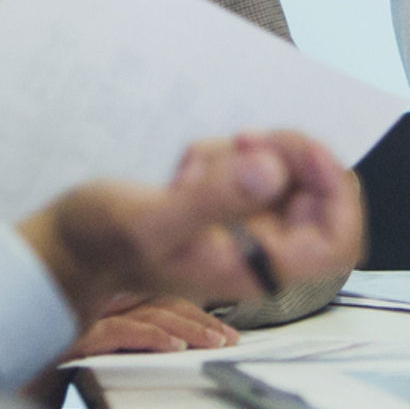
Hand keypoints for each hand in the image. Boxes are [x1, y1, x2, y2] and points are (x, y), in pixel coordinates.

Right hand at [19, 130, 364, 326]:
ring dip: (247, 154)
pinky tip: (188, 168)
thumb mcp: (155, 220)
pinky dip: (227, 155)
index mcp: (256, 269)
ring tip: (195, 165)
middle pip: (317, 195)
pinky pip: (254, 167)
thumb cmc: (104, 245)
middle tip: (246, 139)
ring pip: (285, 174)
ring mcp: (248, 228)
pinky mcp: (231, 206)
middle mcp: (260, 251)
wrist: (72, 244)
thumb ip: (213, 200)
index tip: (306, 152)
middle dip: (284, 158)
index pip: (337, 239)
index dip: (336, 191)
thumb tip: (270, 173)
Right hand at [62, 296, 238, 358]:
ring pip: (147, 313)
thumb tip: (171, 352)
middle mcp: (96, 303)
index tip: (223, 332)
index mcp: (105, 303)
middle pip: (160, 301)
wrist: (2, 385)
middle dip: (199, 321)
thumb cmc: (46, 375)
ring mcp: (84, 316)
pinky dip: (150, 339)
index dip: (194, 313)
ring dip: (186, 330)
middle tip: (228, 340)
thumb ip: (128, 347)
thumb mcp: (100, 359)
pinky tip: (174, 349)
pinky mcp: (73, 337)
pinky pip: (120, 332)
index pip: (159, 298)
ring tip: (213, 343)